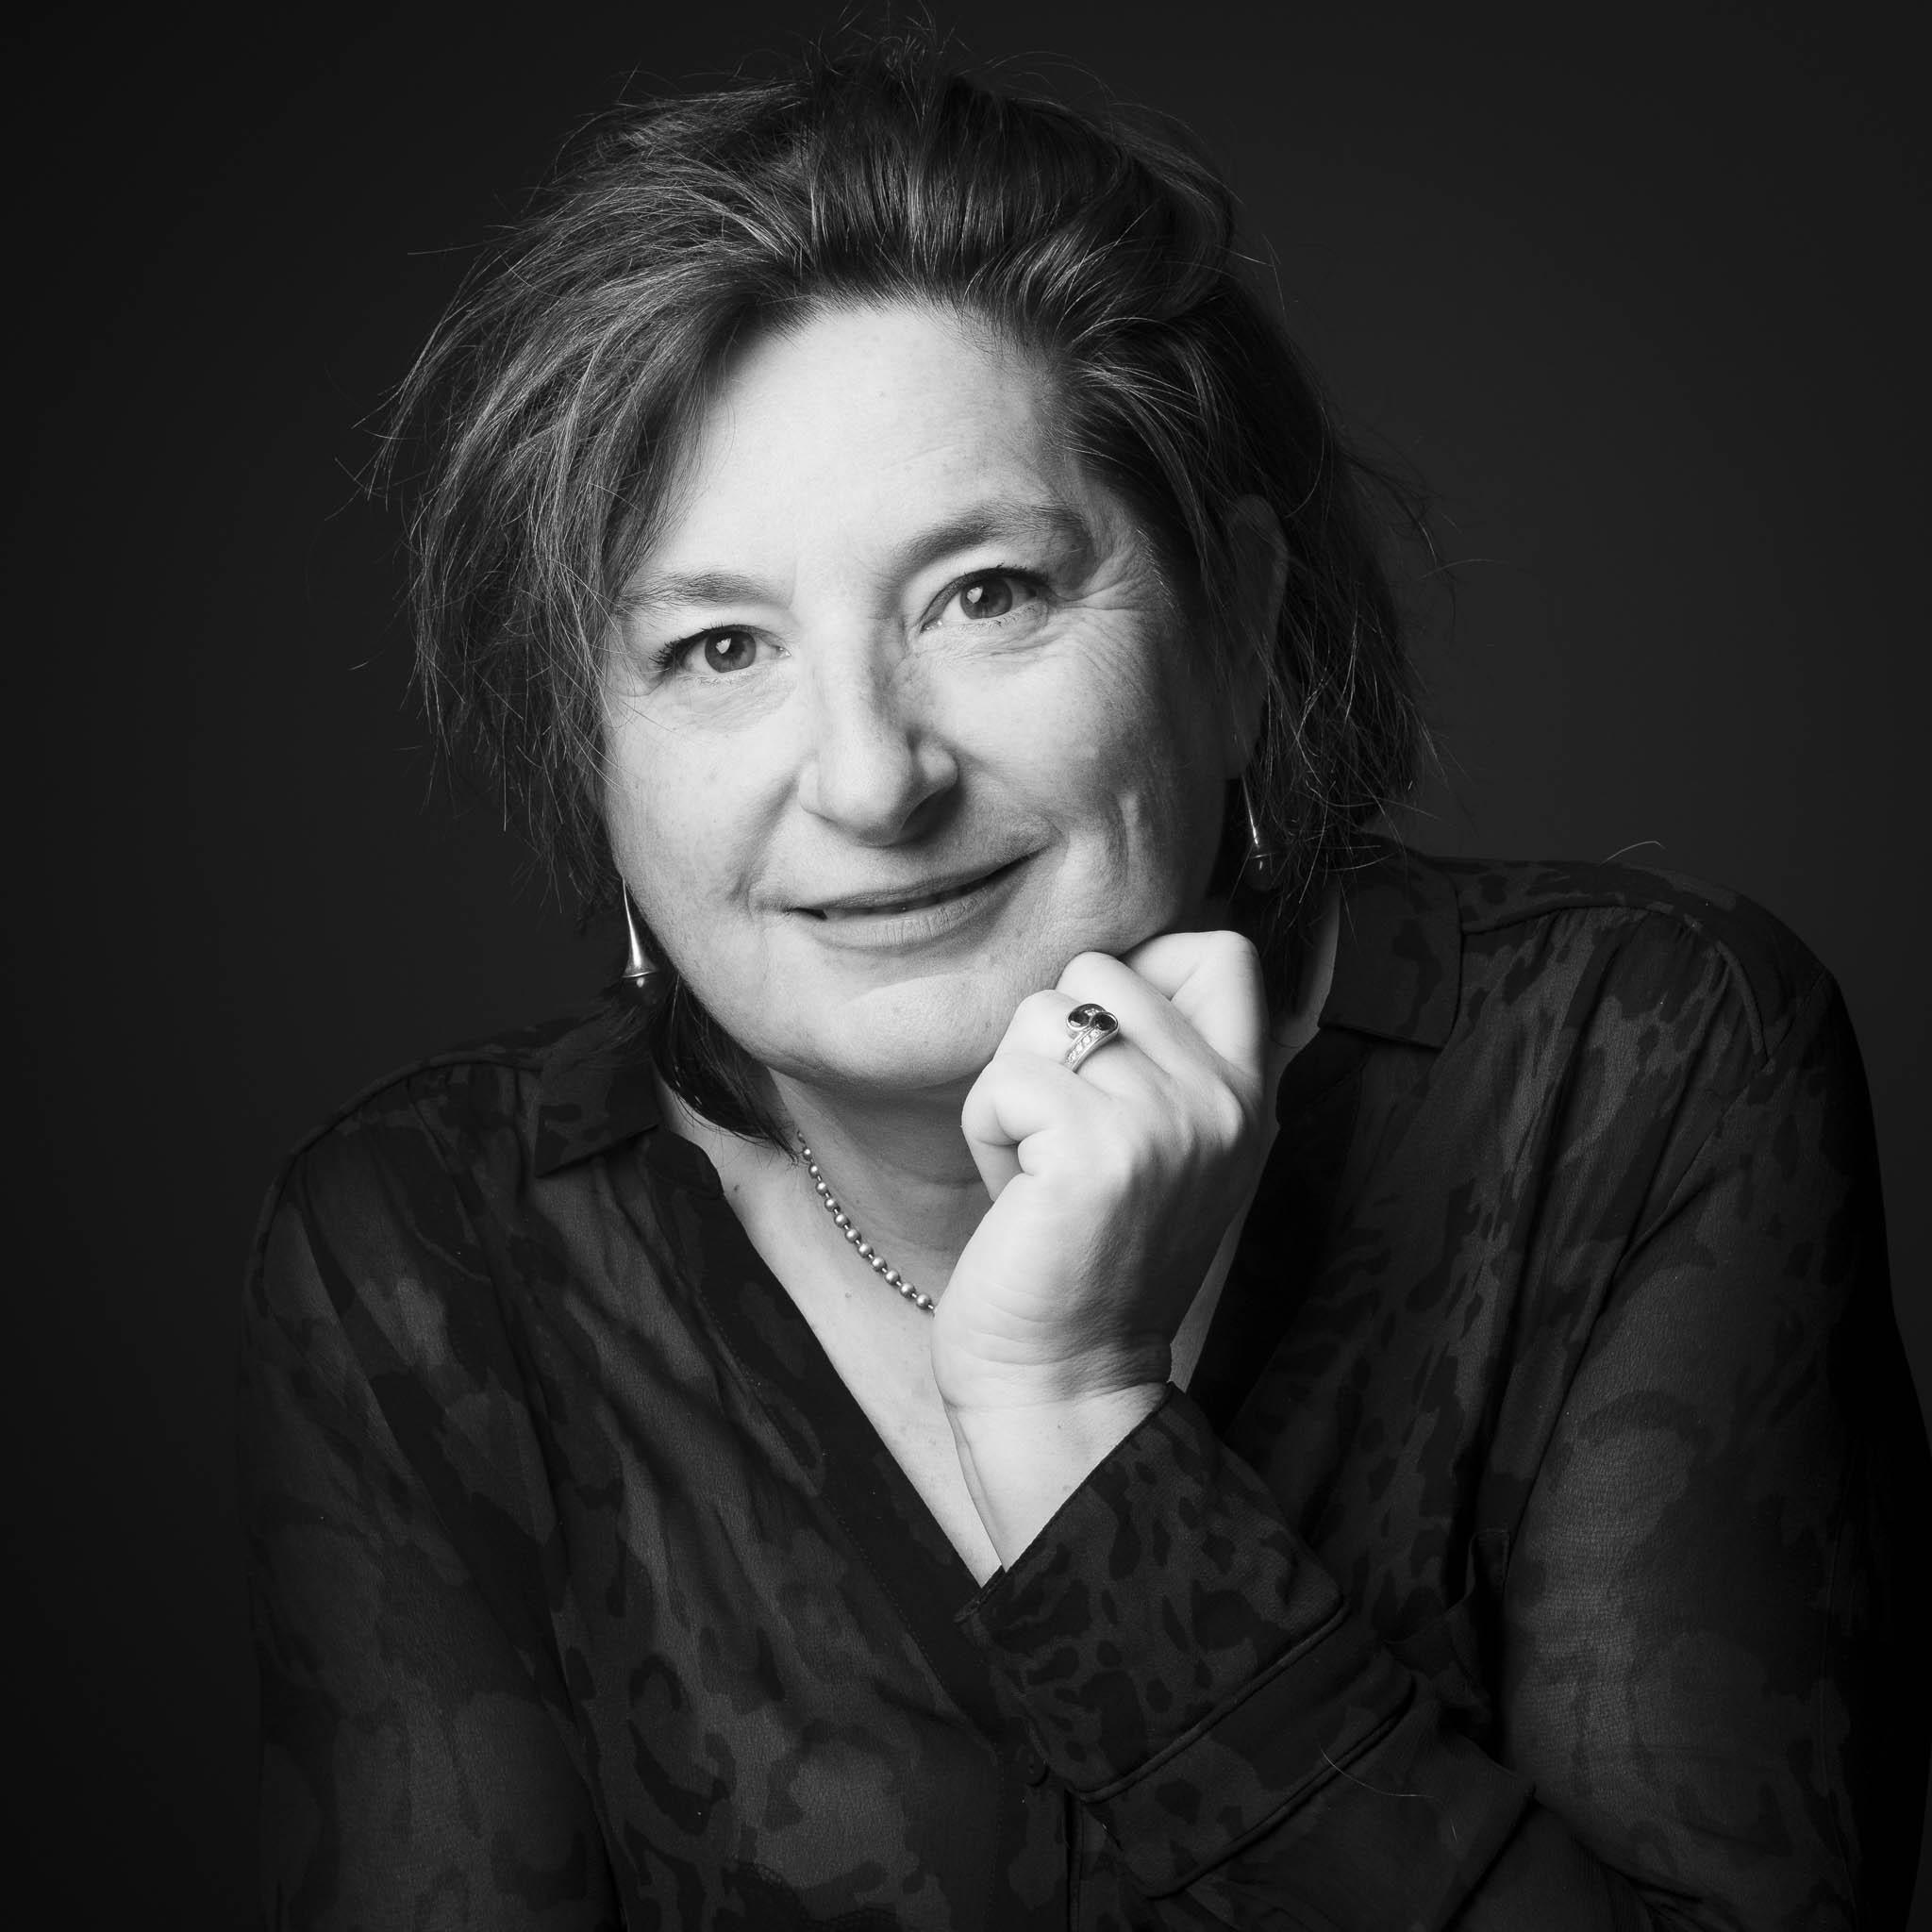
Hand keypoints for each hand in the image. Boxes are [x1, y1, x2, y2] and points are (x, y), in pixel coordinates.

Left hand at [935, 928, 1270, 1417]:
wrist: (1067, 1381)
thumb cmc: (1089, 1257)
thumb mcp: (1168, 1147)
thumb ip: (1171, 1056)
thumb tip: (1118, 958)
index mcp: (1249, 1094)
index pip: (1223, 950)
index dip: (1143, 968)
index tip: (1104, 1049)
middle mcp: (1226, 1101)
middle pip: (1103, 970)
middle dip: (1050, 1040)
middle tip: (1059, 1133)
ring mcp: (1169, 1122)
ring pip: (1042, 1015)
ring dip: (1012, 1088)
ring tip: (1038, 1166)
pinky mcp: (1098, 1150)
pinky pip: (1004, 1078)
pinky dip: (986, 1130)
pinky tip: (1017, 1192)